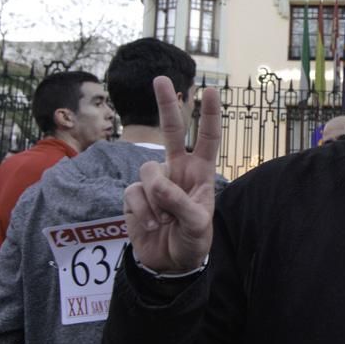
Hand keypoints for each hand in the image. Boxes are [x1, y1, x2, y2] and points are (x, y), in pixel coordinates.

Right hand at [123, 76, 220, 272]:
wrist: (168, 265)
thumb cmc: (192, 241)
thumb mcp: (197, 225)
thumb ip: (180, 203)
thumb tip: (157, 183)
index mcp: (200, 172)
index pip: (207, 138)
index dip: (209, 115)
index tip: (210, 90)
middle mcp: (177, 170)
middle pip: (170, 131)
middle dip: (166, 104)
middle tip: (160, 78)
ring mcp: (154, 181)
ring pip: (148, 172)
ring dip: (156, 200)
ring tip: (165, 220)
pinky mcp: (135, 195)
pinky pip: (134, 193)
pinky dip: (142, 212)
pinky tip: (151, 225)